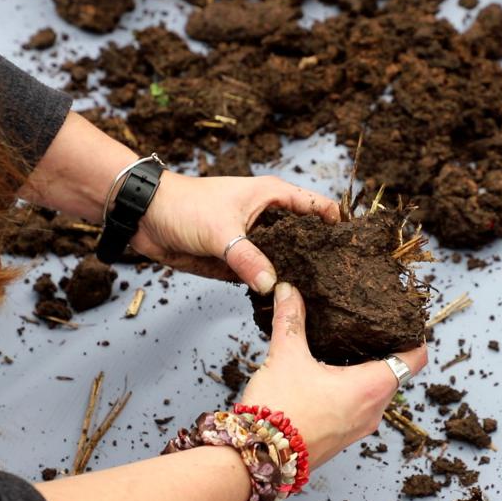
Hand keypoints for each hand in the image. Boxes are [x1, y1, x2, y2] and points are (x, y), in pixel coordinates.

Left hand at [132, 172, 339, 292]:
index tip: (356, 250)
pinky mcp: (240, 261)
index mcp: (275, 197)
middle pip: (308, 237)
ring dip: (298, 275)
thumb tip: (271, 286)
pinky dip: (273, 287)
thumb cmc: (185, 206)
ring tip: (323, 298)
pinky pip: (264, 276)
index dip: (339, 225)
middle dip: (322, 256)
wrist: (146, 217)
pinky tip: (288, 303)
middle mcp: (271, 218)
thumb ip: (247, 259)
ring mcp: (256, 241)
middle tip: (345, 282)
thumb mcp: (220, 231)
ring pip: (287, 260)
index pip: (320, 208)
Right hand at [241, 282, 427, 468]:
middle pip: (396, 373)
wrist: (257, 460)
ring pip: (376, 391)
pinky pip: (359, 407)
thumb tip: (290, 291)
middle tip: (370, 325)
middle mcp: (373, 411)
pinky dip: (353, 388)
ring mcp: (358, 428)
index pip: (414, 359)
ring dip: (367, 370)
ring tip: (348, 344)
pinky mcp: (341, 437)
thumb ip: (291, 319)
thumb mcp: (286, 356)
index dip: (413, 336)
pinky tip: (330, 373)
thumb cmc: (279, 412)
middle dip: (386, 349)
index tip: (405, 320)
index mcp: (372, 387)